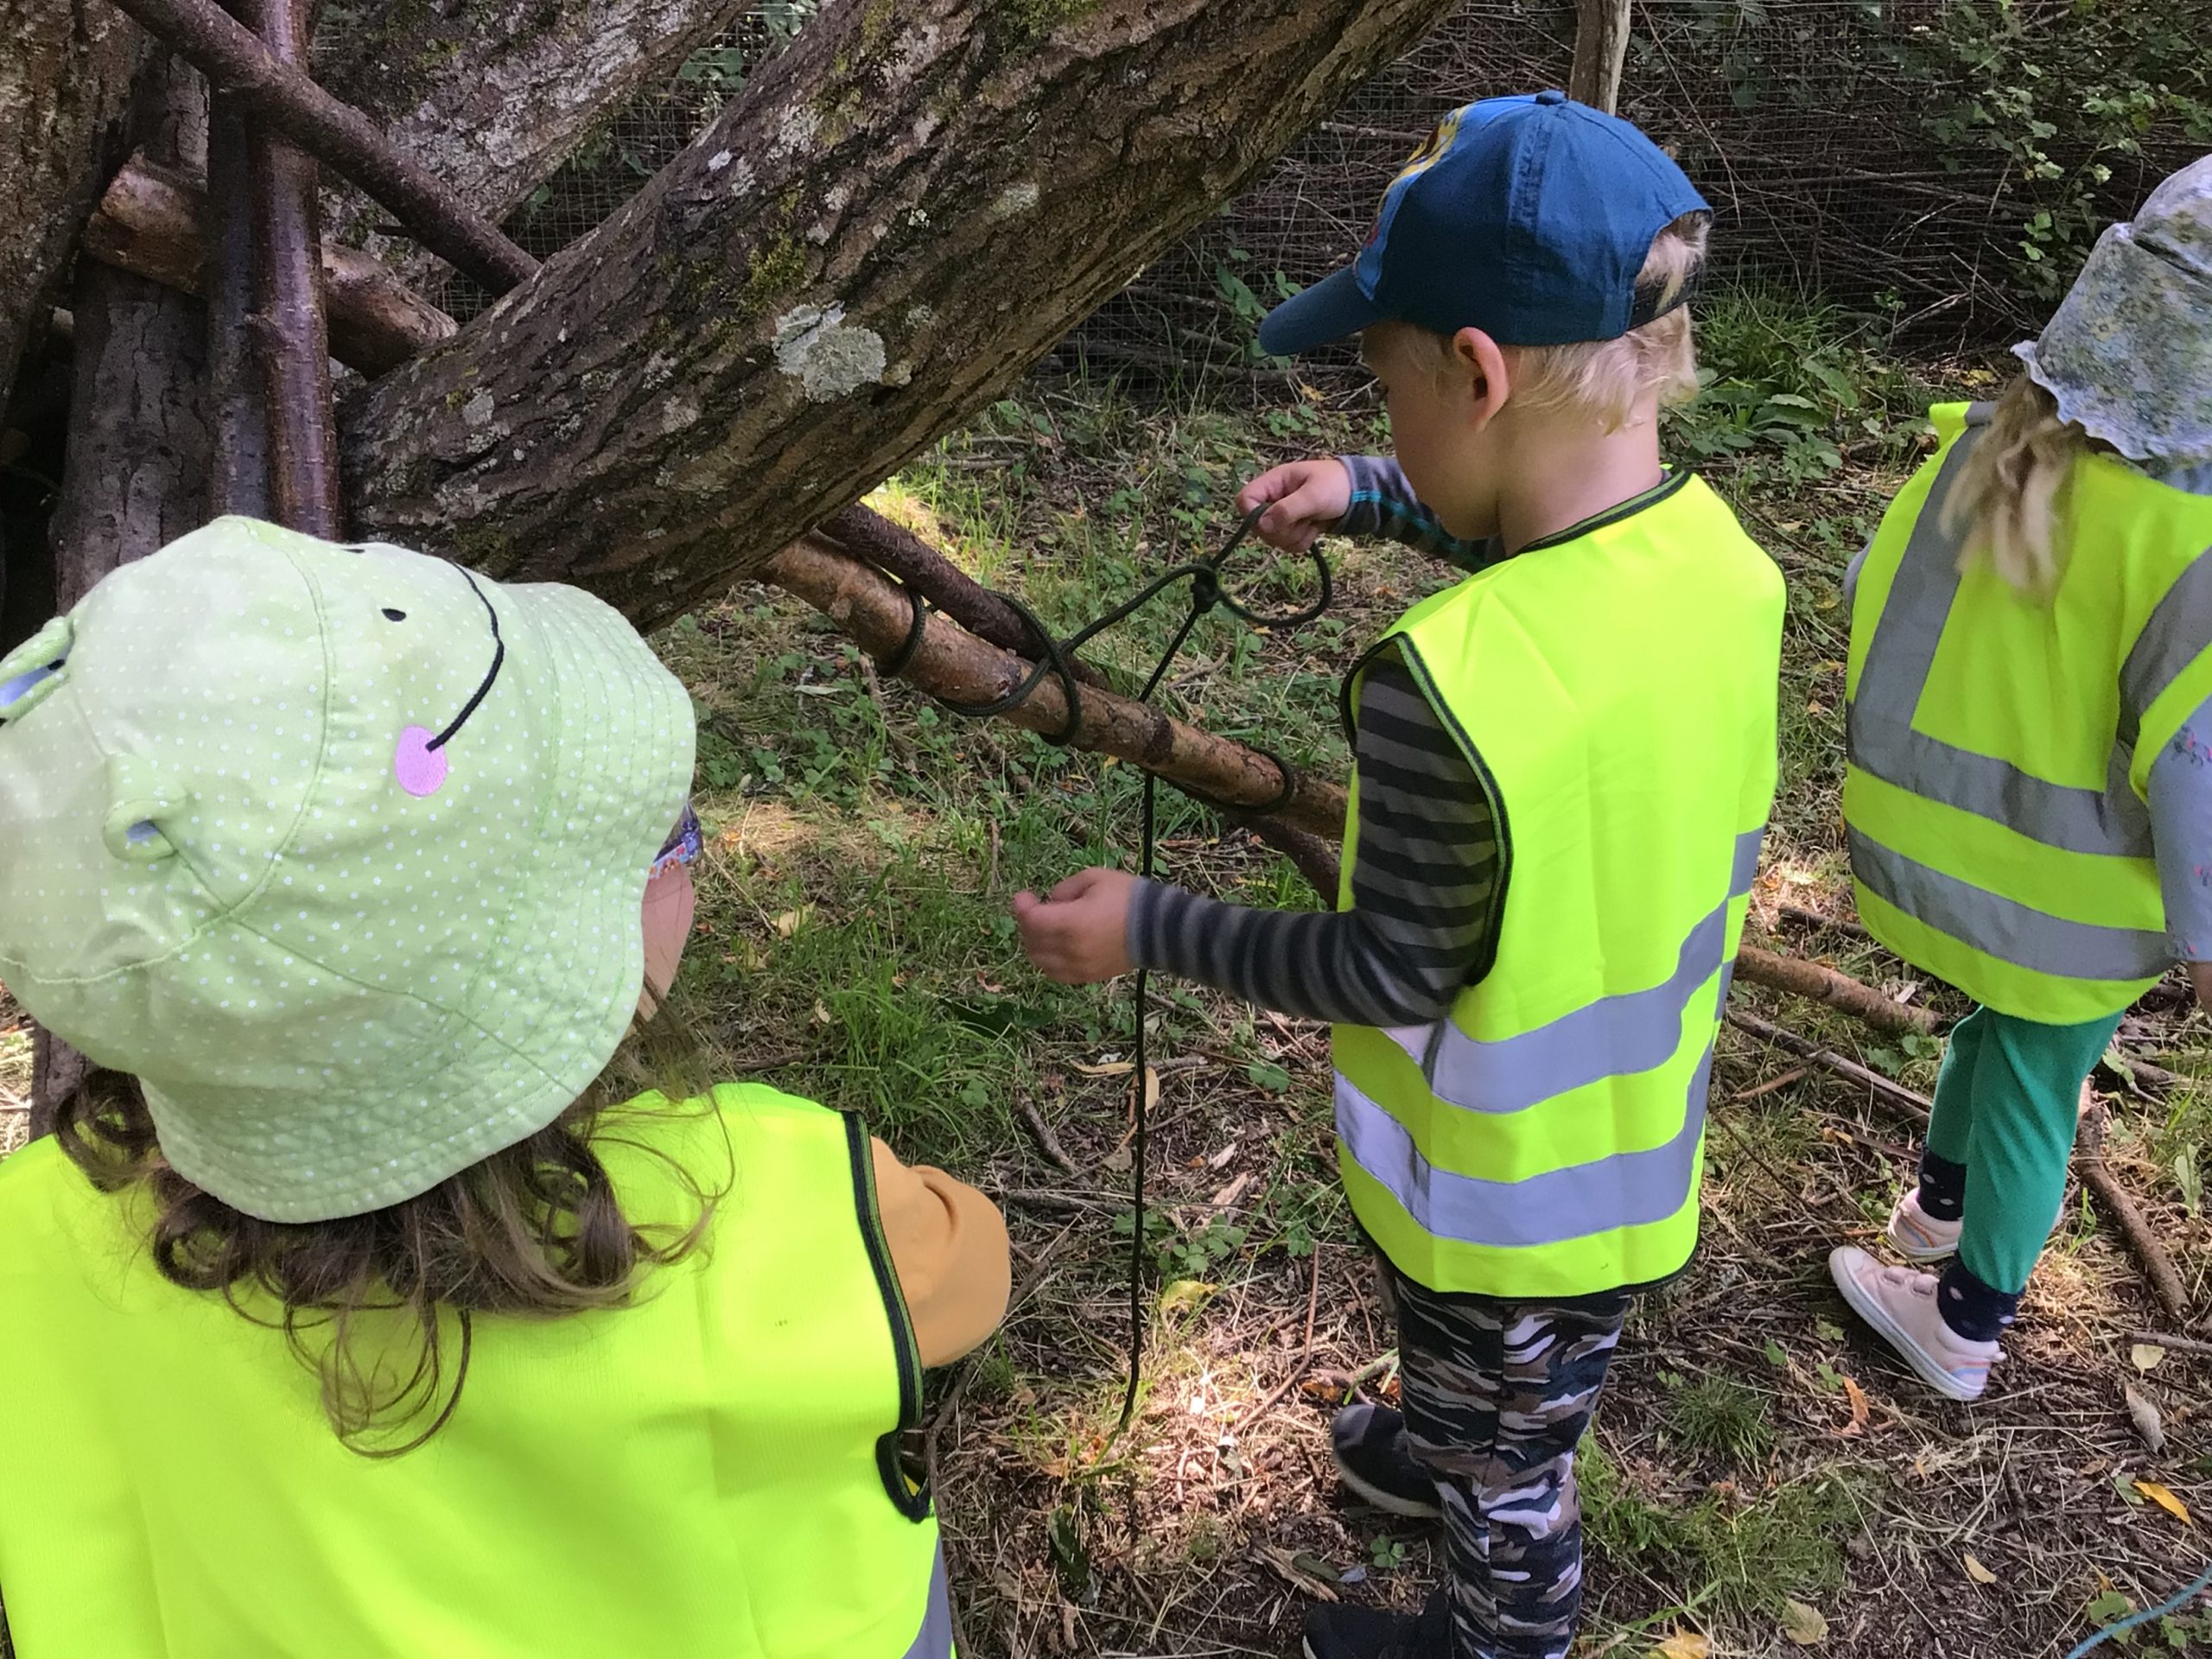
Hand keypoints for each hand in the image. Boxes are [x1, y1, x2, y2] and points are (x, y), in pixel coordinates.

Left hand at [1012, 868, 1136, 983]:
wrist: (1160, 929)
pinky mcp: (1088, 977)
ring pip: (1040, 961)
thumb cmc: (1129, 899)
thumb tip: (1052, 901)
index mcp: (1072, 923)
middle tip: (1034, 909)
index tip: (1024, 895)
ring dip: (1035, 943)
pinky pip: (1055, 974)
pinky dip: (1048, 961)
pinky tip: (1054, 948)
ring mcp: (1079, 967)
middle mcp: (1071, 950)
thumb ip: (1066, 887)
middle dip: (1027, 923)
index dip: (1022, 907)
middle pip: (1031, 941)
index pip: (1031, 920)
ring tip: (1044, 929)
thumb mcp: (1096, 878)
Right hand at [1236, 458, 1351, 552]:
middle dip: (1281, 531)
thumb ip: (1288, 509)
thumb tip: (1263, 526)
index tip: (1273, 522)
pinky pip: (1287, 545)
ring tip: (1313, 522)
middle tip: (1304, 520)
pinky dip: (1301, 542)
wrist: (1360, 495)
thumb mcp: (1314, 495)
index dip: (1253, 515)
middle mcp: (1273, 499)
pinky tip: (1314, 529)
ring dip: (1294, 537)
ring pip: (1273, 539)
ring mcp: (1282, 515)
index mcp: (1274, 482)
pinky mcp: (1293, 528)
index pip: (1245, 500)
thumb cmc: (1337, 486)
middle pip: (1258, 526)